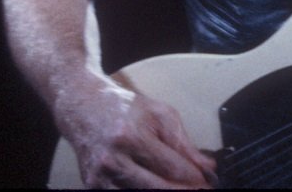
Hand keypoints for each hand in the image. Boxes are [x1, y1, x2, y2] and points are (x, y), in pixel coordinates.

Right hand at [58, 79, 215, 188]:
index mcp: (131, 136)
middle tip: (200, 191)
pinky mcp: (92, 185)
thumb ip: (183, 142)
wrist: (83, 107)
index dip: (192, 178)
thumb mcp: (159, 114)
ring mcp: (100, 176)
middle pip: (154, 188)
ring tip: (179, 189)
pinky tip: (156, 187)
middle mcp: (113, 159)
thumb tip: (206, 166)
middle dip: (181, 191)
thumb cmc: (124, 108)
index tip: (207, 184)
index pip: (170, 166)